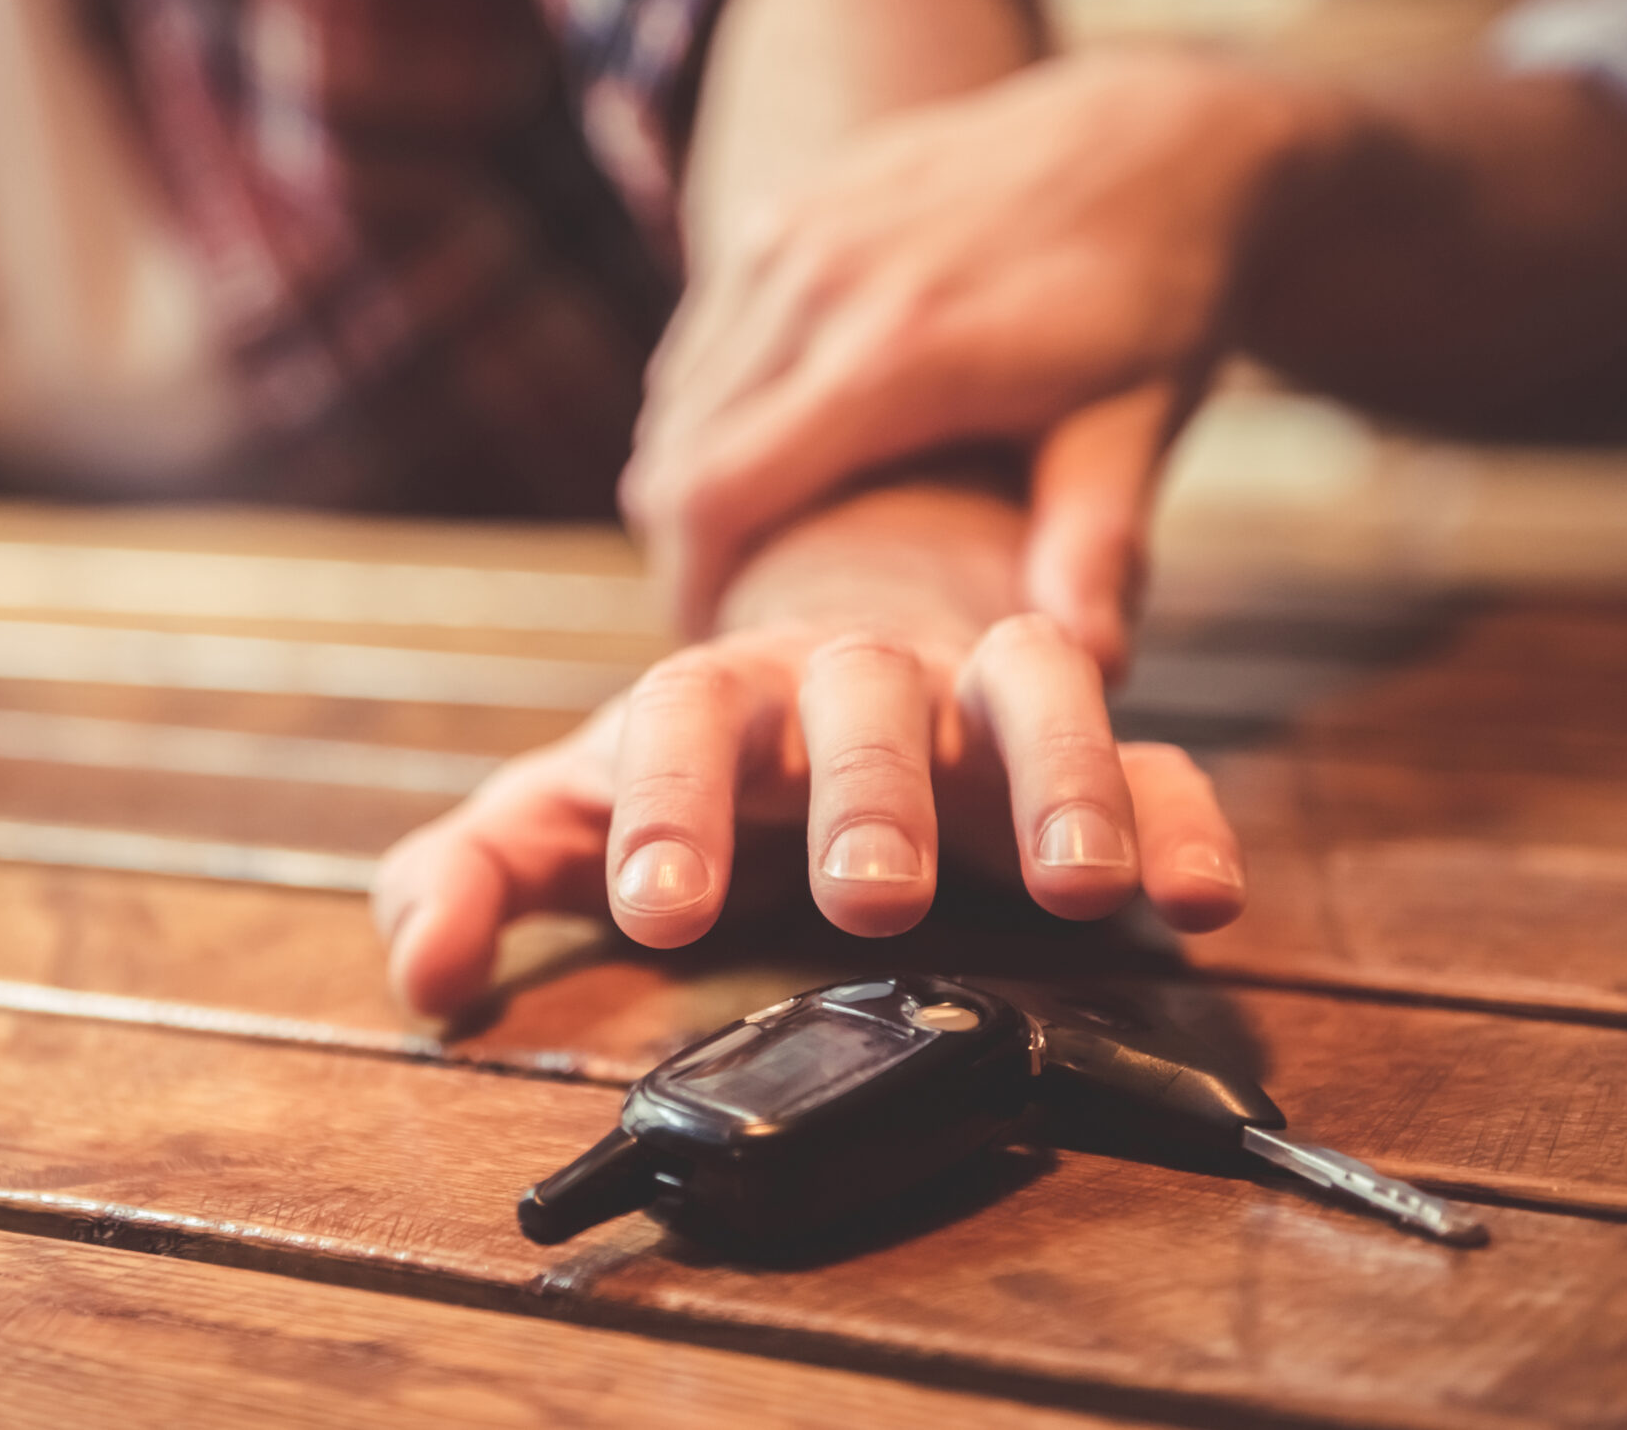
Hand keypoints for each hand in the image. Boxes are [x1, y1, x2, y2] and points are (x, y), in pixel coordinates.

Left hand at [375, 487, 1243, 1017]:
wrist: (839, 653)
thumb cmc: (695, 759)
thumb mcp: (567, 813)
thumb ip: (474, 873)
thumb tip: (424, 974)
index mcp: (717, 693)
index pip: (679, 716)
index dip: (664, 802)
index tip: (657, 908)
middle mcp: (851, 678)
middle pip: (860, 694)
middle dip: (866, 791)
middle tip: (866, 900)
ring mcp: (976, 699)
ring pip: (1031, 687)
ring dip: (1057, 776)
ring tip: (1074, 886)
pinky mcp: (1083, 749)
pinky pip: (1155, 755)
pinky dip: (1181, 810)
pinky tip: (1203, 892)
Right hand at [626, 49, 1334, 647]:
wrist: (1152, 139)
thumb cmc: (1153, 307)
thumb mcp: (1138, 425)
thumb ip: (1094, 543)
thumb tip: (1091, 667)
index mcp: (898, 349)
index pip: (716, 492)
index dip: (692, 584)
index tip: (722, 648)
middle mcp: (821, 277)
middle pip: (676, 451)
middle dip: (683, 547)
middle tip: (731, 618)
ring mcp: (792, 230)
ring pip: (677, 394)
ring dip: (687, 478)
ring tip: (742, 551)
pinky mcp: (785, 206)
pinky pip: (703, 336)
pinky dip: (706, 411)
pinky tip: (760, 461)